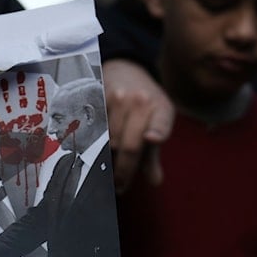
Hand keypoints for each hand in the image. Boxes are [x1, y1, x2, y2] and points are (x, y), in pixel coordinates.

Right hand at [102, 59, 173, 193]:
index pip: (161, 123)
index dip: (156, 131)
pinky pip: (95, 129)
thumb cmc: (144, 106)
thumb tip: (155, 182)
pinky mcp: (98, 98)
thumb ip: (153, 155)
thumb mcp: (156, 124)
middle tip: (120, 185)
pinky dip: (95, 144)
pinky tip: (96, 152)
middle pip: (130, 143)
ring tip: (109, 169)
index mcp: (161, 109)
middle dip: (124, 170)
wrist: (125, 71)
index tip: (151, 138)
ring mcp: (118, 98)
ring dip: (109, 158)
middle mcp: (141, 101)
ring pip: (110, 140)